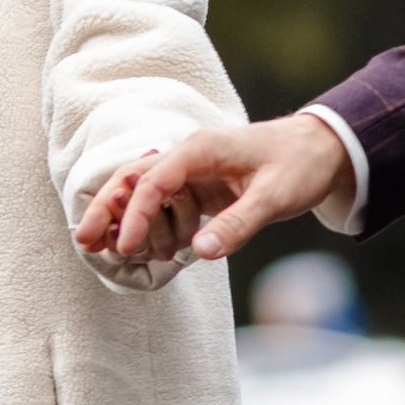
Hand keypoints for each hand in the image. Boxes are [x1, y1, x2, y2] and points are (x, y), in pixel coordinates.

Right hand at [73, 114, 351, 263]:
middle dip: (106, 209)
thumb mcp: (274, 197)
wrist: (321, 151)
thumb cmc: (299, 166)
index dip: (135, 215)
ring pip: (142, 195)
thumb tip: (200, 251)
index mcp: (200, 150)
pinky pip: (163, 207)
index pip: (153, 180)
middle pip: (133, 180)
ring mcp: (191, 174)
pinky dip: (150, 227)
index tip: (124, 247)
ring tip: (115, 255)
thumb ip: (238, 223)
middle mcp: (188, 157)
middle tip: (83, 241)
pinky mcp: (198, 190)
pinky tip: (148, 251)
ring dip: (127, 222)